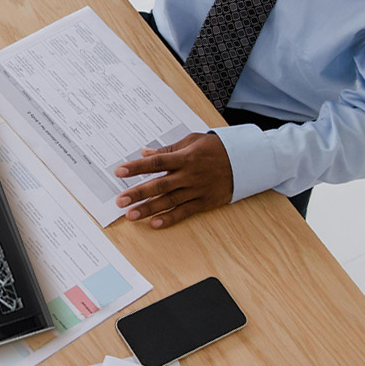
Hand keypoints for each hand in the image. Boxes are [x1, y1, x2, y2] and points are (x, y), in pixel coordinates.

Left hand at [113, 133, 232, 228]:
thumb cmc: (216, 148)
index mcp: (185, 157)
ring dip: (149, 209)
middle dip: (139, 193)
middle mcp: (189, 174)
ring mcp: (197, 190)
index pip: (156, 162)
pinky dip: (171, 218)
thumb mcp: (192, 141)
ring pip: (170, 201)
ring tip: (131, 215)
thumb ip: (167, 149)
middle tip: (120, 201)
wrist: (245, 160)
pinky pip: (185, 212)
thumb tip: (145, 153)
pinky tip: (156, 224)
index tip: (119, 171)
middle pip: (160, 185)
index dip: (136, 167)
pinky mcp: (205, 202)